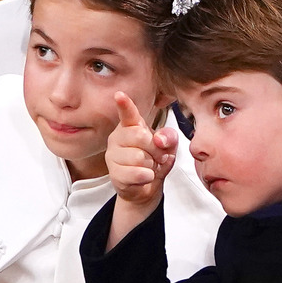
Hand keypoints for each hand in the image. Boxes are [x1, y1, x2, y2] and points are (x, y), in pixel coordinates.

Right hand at [106, 91, 178, 206]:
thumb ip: (169, 137)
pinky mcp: (114, 174)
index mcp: (130, 126)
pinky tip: (145, 176)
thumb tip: (159, 140)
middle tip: (158, 156)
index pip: (127, 113)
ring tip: (148, 167)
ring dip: (151, 165)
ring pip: (139, 157)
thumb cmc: (154, 160)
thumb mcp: (168, 146)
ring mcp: (113, 156)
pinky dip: (147, 176)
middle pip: (141, 136)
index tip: (119, 95)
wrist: (146, 187)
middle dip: (156, 149)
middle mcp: (118, 137)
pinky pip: (137, 173)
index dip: (124, 104)